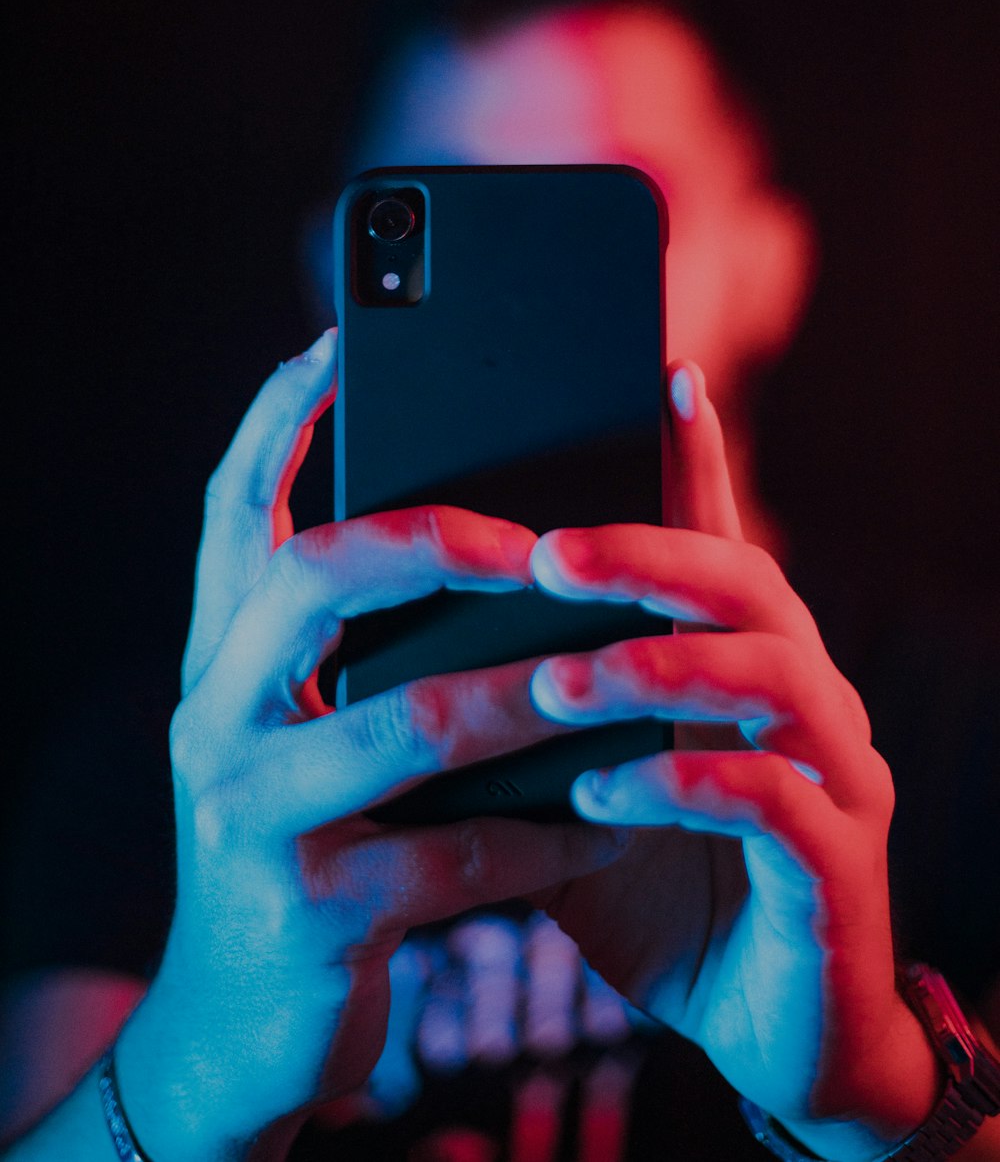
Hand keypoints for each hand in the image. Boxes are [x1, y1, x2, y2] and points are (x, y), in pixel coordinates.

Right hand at [115, 333, 624, 1161]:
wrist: (239, 1023)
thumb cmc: (303, 842)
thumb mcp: (303, 727)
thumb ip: (353, 646)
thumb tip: (492, 541)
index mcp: (222, 658)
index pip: (234, 507)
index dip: (282, 418)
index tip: (342, 342)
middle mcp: (217, 717)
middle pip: (310, 576)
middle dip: (430, 535)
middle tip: (530, 540)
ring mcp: (255, 814)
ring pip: (409, 718)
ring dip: (529, 692)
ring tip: (611, 671)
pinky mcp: (315, 910)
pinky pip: (460, 856)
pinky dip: (550, 836)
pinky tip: (609, 827)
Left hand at [525, 361, 940, 1160]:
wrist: (759, 1026)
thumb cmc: (655, 883)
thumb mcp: (577, 782)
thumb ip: (529, 714)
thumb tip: (408, 653)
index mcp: (739, 665)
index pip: (718, 543)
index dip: (698, 461)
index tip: (659, 380)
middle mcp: (803, 699)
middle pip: (749, 585)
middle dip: (650, 558)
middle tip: (551, 553)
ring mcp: (835, 778)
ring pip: (776, 677)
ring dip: (661, 667)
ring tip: (558, 681)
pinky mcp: (842, 870)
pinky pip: (780, 804)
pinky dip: (691, 783)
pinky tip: (607, 792)